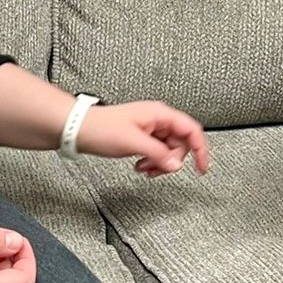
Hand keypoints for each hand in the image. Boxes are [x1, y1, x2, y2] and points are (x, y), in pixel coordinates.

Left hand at [75, 101, 209, 177]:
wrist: (81, 129)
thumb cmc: (102, 128)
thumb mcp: (133, 143)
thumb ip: (158, 154)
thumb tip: (177, 165)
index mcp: (160, 114)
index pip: (191, 130)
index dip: (200, 149)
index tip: (201, 168)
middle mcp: (157, 119)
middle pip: (180, 142)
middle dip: (171, 160)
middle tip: (156, 169)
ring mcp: (150, 128)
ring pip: (168, 149)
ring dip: (159, 163)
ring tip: (143, 168)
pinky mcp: (142, 136)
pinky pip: (156, 151)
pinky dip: (151, 161)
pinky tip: (139, 166)